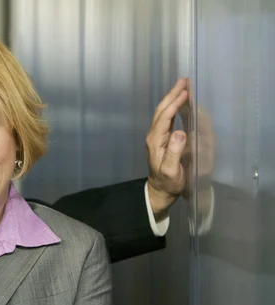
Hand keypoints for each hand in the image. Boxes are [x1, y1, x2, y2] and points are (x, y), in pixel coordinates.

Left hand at [146, 78, 189, 219]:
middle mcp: (154, 136)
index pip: (164, 118)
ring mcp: (157, 136)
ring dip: (172, 97)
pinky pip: (167, 118)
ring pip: (163, 112)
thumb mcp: (171, 170)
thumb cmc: (168, 182)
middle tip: (184, 80)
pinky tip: (180, 101)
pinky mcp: (162, 138)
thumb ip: (174, 153)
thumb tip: (180, 133)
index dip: (174, 104)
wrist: (160, 190)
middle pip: (162, 110)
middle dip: (172, 94)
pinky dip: (173, 106)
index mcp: (155, 141)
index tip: (185, 92)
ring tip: (183, 85)